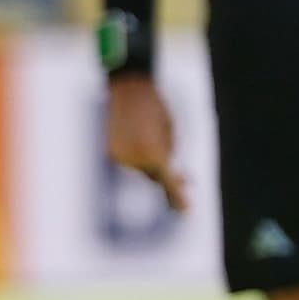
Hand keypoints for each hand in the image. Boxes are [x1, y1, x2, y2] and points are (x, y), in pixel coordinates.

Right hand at [104, 77, 186, 215]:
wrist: (128, 87)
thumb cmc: (156, 108)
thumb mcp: (171, 132)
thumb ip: (168, 155)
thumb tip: (168, 175)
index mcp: (153, 154)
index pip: (168, 182)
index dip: (177, 197)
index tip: (185, 212)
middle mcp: (133, 159)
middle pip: (154, 176)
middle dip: (170, 178)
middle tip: (189, 180)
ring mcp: (118, 156)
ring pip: (141, 168)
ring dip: (151, 161)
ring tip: (153, 134)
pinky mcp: (109, 151)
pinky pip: (129, 160)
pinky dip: (137, 155)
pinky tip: (141, 137)